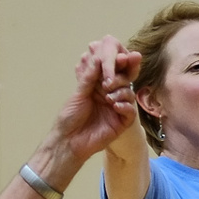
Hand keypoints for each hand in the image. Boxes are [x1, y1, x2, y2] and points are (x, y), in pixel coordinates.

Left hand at [48, 37, 139, 161]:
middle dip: (120, 77)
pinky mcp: (120, 123)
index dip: (117, 65)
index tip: (120, 57)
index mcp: (98, 87)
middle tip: (110, 81)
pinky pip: (130, 112)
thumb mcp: (79, 93)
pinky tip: (115, 106)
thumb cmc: (69, 118)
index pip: (112, 72)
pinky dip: (125, 106)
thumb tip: (98, 57)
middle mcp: (109, 96)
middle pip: (124, 80)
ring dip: (121, 92)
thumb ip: (90, 76)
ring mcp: (116, 109)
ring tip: (108, 97)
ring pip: (128, 94)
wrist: (68, 141)